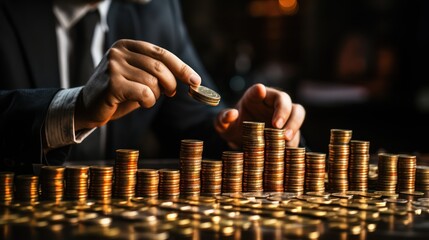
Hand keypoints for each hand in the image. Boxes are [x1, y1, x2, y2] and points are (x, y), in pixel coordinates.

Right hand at [74, 39, 200, 130]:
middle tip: (171, 93)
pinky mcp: (112, 83)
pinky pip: (144, 93)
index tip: (195, 80)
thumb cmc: (118, 92)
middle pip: (159, 67)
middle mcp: (119, 52)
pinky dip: (149, 101)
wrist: (88, 107)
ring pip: (153, 82)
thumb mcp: (139, 77)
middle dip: (171, 83)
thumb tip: (189, 78)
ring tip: (147, 99)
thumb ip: (157, 73)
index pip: (161, 53)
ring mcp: (113, 66)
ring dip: (156, 95)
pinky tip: (142, 103)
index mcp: (127, 45)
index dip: (181, 67)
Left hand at [214, 83, 304, 148]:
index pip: (257, 90)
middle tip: (277, 126)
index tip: (259, 91)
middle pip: (284, 99)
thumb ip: (223, 119)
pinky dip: (294, 140)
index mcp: (254, 97)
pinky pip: (298, 131)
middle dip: (283, 111)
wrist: (245, 142)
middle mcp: (272, 102)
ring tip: (286, 139)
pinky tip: (287, 149)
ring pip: (297, 112)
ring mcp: (285, 115)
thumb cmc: (235, 128)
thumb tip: (231, 114)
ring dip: (294, 124)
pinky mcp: (291, 129)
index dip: (258, 90)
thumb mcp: (224, 126)